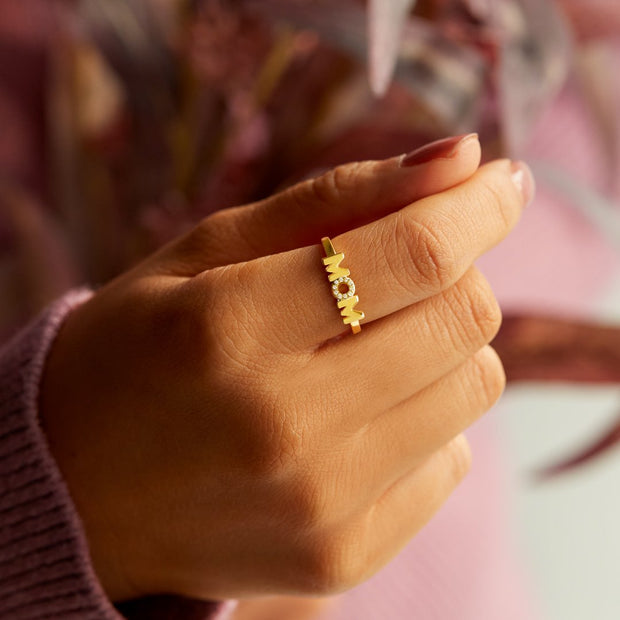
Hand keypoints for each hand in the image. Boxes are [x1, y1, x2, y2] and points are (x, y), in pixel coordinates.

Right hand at [39, 135, 531, 601]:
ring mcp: (319, 505)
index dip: (477, 207)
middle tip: (397, 274)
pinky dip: (424, 420)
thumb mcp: (208, 253)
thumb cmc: (137, 352)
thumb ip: (335, 199)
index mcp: (230, 327)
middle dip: (451, 276)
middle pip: (462, 319)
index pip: (413, 254)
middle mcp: (282, 426)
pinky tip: (357, 418)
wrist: (79, 489)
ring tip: (364, 350)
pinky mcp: (343, 555)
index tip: (501, 182)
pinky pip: (452, 461)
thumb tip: (462, 159)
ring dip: (439, 347)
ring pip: (472, 387)